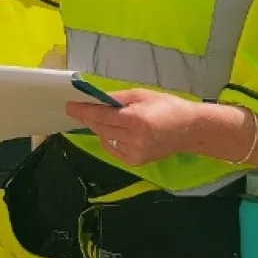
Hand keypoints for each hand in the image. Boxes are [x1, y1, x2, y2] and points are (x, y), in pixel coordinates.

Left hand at [65, 89, 200, 166]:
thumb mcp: (140, 95)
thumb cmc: (165, 106)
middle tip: (78, 109)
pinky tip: (113, 130)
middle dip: (88, 118)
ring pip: (105, 140)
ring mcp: (135, 154)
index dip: (84, 111)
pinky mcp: (136, 162)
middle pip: (101, 128)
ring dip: (99, 128)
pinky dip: (108, 139)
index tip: (69, 107)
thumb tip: (95, 98)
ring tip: (100, 117)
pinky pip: (113, 149)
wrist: (188, 130)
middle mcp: (134, 140)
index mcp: (136, 120)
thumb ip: (116, 98)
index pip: (101, 116)